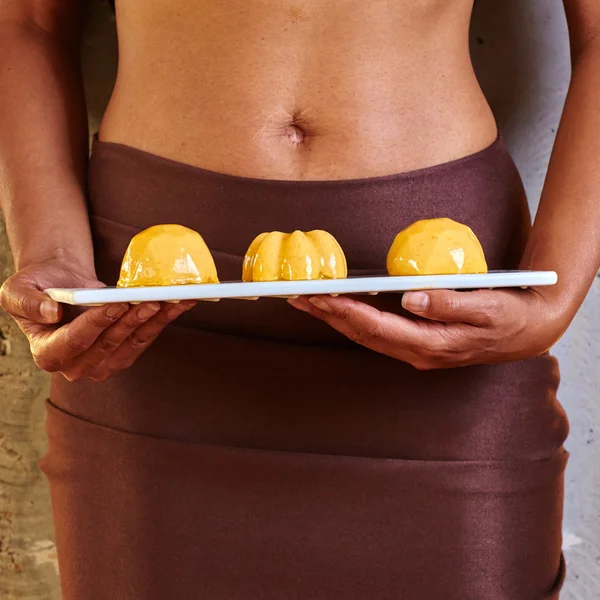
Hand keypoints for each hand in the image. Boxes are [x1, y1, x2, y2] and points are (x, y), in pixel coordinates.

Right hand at [0, 255, 195, 380]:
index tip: (115, 304)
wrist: (62, 283)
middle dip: (131, 322)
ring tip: (170, 302)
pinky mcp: (122, 354)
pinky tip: (176, 306)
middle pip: (108, 345)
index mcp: (47, 353)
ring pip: (131, 345)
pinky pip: (144, 340)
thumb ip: (27, 302)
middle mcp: (75, 366)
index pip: (75, 341)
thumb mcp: (17, 290)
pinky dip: (161, 322)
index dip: (96, 323)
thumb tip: (50, 313)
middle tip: (151, 301)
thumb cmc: (38, 286)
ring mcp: (102, 363)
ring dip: (153, 323)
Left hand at [288, 288, 566, 368]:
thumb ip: (447, 304)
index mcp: (431, 345)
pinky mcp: (418, 344)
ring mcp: (416, 351)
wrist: (528, 333)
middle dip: (329, 316)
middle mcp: (418, 352)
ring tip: (309, 302)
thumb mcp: (485, 308)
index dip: (345, 311)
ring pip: (366, 336)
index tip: (319, 297)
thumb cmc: (509, 318)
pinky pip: (377, 334)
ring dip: (336, 319)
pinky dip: (354, 321)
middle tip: (297, 298)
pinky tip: (341, 310)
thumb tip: (410, 299)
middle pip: (363, 334)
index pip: (377, 327)